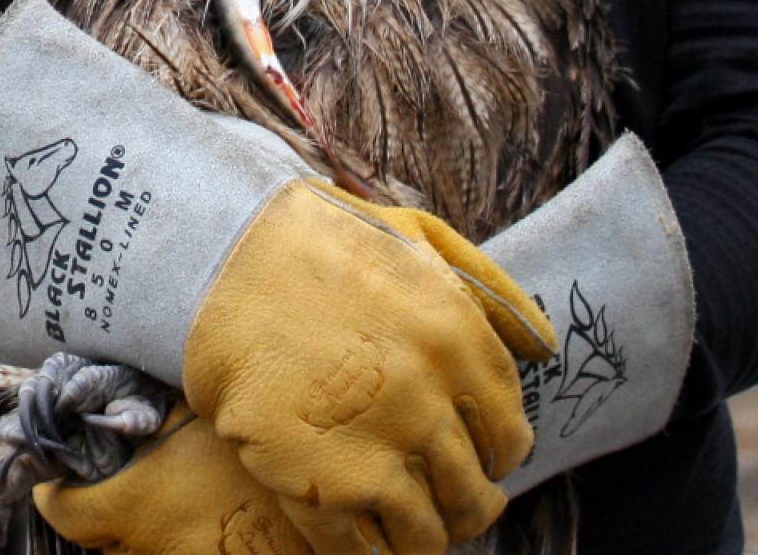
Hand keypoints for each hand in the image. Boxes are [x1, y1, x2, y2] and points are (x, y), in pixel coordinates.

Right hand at [0, 0, 552, 552]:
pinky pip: (360, 549)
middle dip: (468, 502)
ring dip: (425, 535)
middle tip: (451, 501)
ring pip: (427, 531)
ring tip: (410, 526)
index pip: (509, 433)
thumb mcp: (416, 235)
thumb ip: (490, 288)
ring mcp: (373, 446)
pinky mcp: (316, 483)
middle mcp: (427, 400)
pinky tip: (361, 536)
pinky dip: (367, 551)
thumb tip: (544, 350)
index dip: (497, 452)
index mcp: (458, 341)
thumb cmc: (315, 240)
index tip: (480, 456)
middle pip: (474, 491)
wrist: (213, 257)